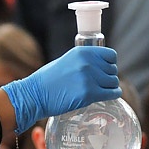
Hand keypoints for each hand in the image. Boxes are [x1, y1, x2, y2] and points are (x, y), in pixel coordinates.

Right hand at [2, 46, 120, 132]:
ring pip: (114, 82)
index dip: (110, 64)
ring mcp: (88, 78)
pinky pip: (112, 93)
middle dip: (109, 77)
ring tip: (101, 91)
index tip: (106, 70)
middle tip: (100, 84)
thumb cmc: (49, 80)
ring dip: (110, 87)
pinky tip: (107, 96)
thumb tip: (101, 66)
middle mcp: (87, 62)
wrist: (35, 94)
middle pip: (113, 70)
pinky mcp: (88, 94)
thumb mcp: (67, 61)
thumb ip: (84, 61)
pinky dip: (112, 95)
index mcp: (83, 52)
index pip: (111, 55)